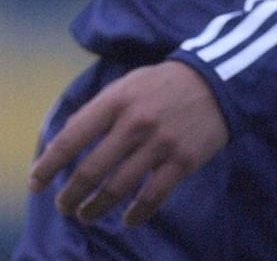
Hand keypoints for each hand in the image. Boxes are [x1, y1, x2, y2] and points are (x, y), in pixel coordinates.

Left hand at [29, 60, 229, 227]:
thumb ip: (96, 111)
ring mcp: (161, 142)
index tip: (36, 183)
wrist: (217, 80)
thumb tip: (61, 144)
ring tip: (86, 215)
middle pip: (91, 171)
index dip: (49, 165)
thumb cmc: (162, 85)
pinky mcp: (183, 160)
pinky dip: (135, 215)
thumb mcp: (127, 85)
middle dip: (70, 196)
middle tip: (64, 206)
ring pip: (117, 189)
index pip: (72, 137)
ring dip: (95, 209)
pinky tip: (127, 220)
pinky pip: (152, 198)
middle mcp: (136, 121)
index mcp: (118, 99)